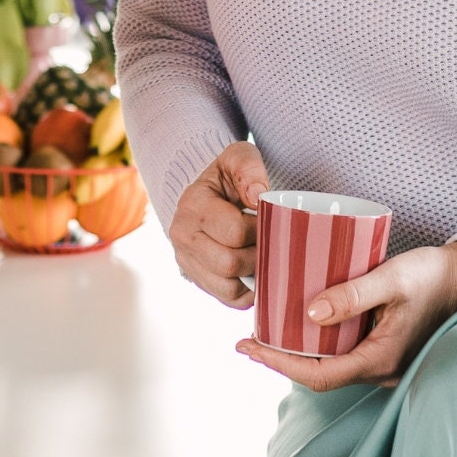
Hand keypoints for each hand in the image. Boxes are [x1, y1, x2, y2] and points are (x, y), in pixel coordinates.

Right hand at [168, 142, 267, 308]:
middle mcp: (182, 236)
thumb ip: (248, 168)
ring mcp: (187, 262)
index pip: (234, 231)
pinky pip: (228, 299)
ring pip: (228, 286)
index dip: (261, 229)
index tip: (270, 220)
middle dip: (259, 255)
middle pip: (229, 263)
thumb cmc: (228, 177)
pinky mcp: (197, 280)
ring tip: (264, 255)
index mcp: (192, 205)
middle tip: (273, 242)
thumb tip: (259, 196)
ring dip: (254, 275)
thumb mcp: (238, 157)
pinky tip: (256, 271)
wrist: (209, 195)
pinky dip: (248, 291)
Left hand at [240, 241, 456, 391]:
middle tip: (249, 337)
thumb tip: (309, 314)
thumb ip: (352, 296)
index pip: (318, 375)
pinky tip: (305, 320)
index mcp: (380, 359)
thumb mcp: (391, 279)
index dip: (278, 364)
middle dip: (282, 358)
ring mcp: (385, 360)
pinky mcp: (386, 346)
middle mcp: (381, 368)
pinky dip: (319, 341)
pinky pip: (345, 351)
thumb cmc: (434, 276)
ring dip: (299, 350)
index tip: (247, 347)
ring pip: (332, 363)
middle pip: (320, 374)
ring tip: (269, 327)